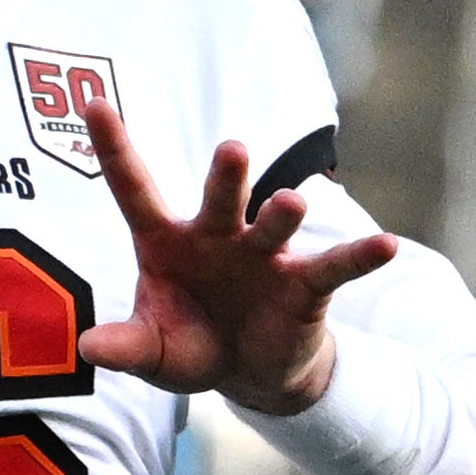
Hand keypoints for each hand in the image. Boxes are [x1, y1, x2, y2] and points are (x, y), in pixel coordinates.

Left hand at [75, 96, 397, 415]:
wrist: (248, 371)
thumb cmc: (192, 343)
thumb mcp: (154, 352)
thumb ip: (126, 346)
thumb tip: (89, 348)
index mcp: (167, 240)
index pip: (135, 188)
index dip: (115, 148)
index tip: (93, 104)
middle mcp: (217, 235)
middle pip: (220, 198)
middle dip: (228, 176)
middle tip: (233, 150)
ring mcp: (263, 255)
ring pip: (273, 226)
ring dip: (283, 215)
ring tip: (290, 203)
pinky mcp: (304, 285)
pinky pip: (335, 266)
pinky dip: (361, 256)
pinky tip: (386, 245)